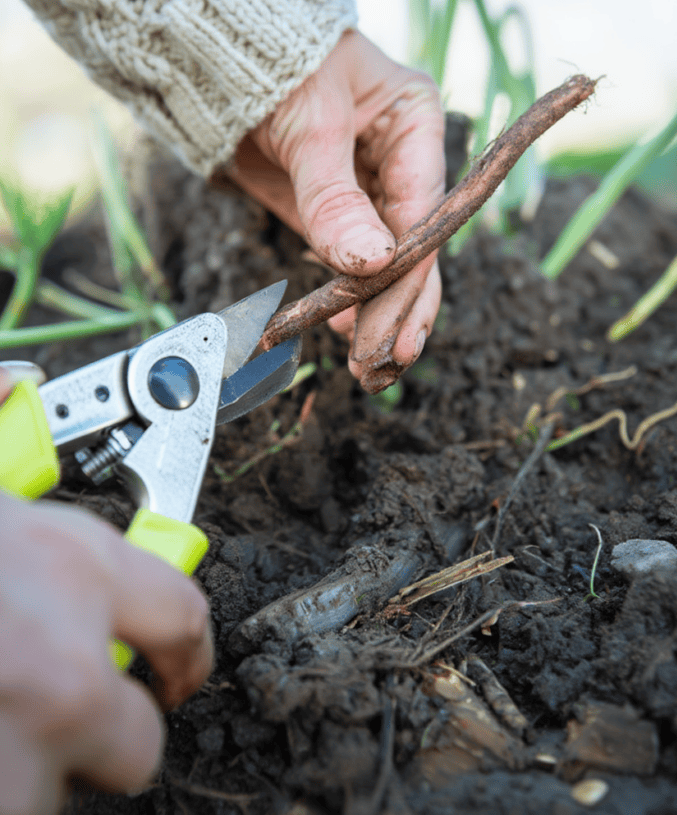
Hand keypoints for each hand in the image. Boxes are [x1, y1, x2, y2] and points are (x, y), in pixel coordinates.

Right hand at [0, 369, 212, 813]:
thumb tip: (10, 381)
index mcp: (67, 563)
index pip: (181, 615)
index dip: (184, 654)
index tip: (176, 676)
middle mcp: (64, 658)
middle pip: (137, 739)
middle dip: (100, 742)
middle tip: (49, 729)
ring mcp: (22, 745)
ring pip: (55, 796)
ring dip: (21, 780)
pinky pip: (14, 812)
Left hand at [224, 30, 444, 391]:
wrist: (218, 53)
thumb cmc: (275, 62)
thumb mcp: (309, 126)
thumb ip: (335, 197)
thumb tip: (372, 263)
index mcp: (415, 122)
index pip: (423, 209)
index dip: (411, 268)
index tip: (395, 320)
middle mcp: (400, 158)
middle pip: (413, 242)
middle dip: (401, 303)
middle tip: (390, 360)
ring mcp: (367, 186)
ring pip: (386, 258)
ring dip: (379, 309)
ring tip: (373, 363)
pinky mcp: (331, 206)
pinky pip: (348, 258)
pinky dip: (349, 294)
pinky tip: (347, 329)